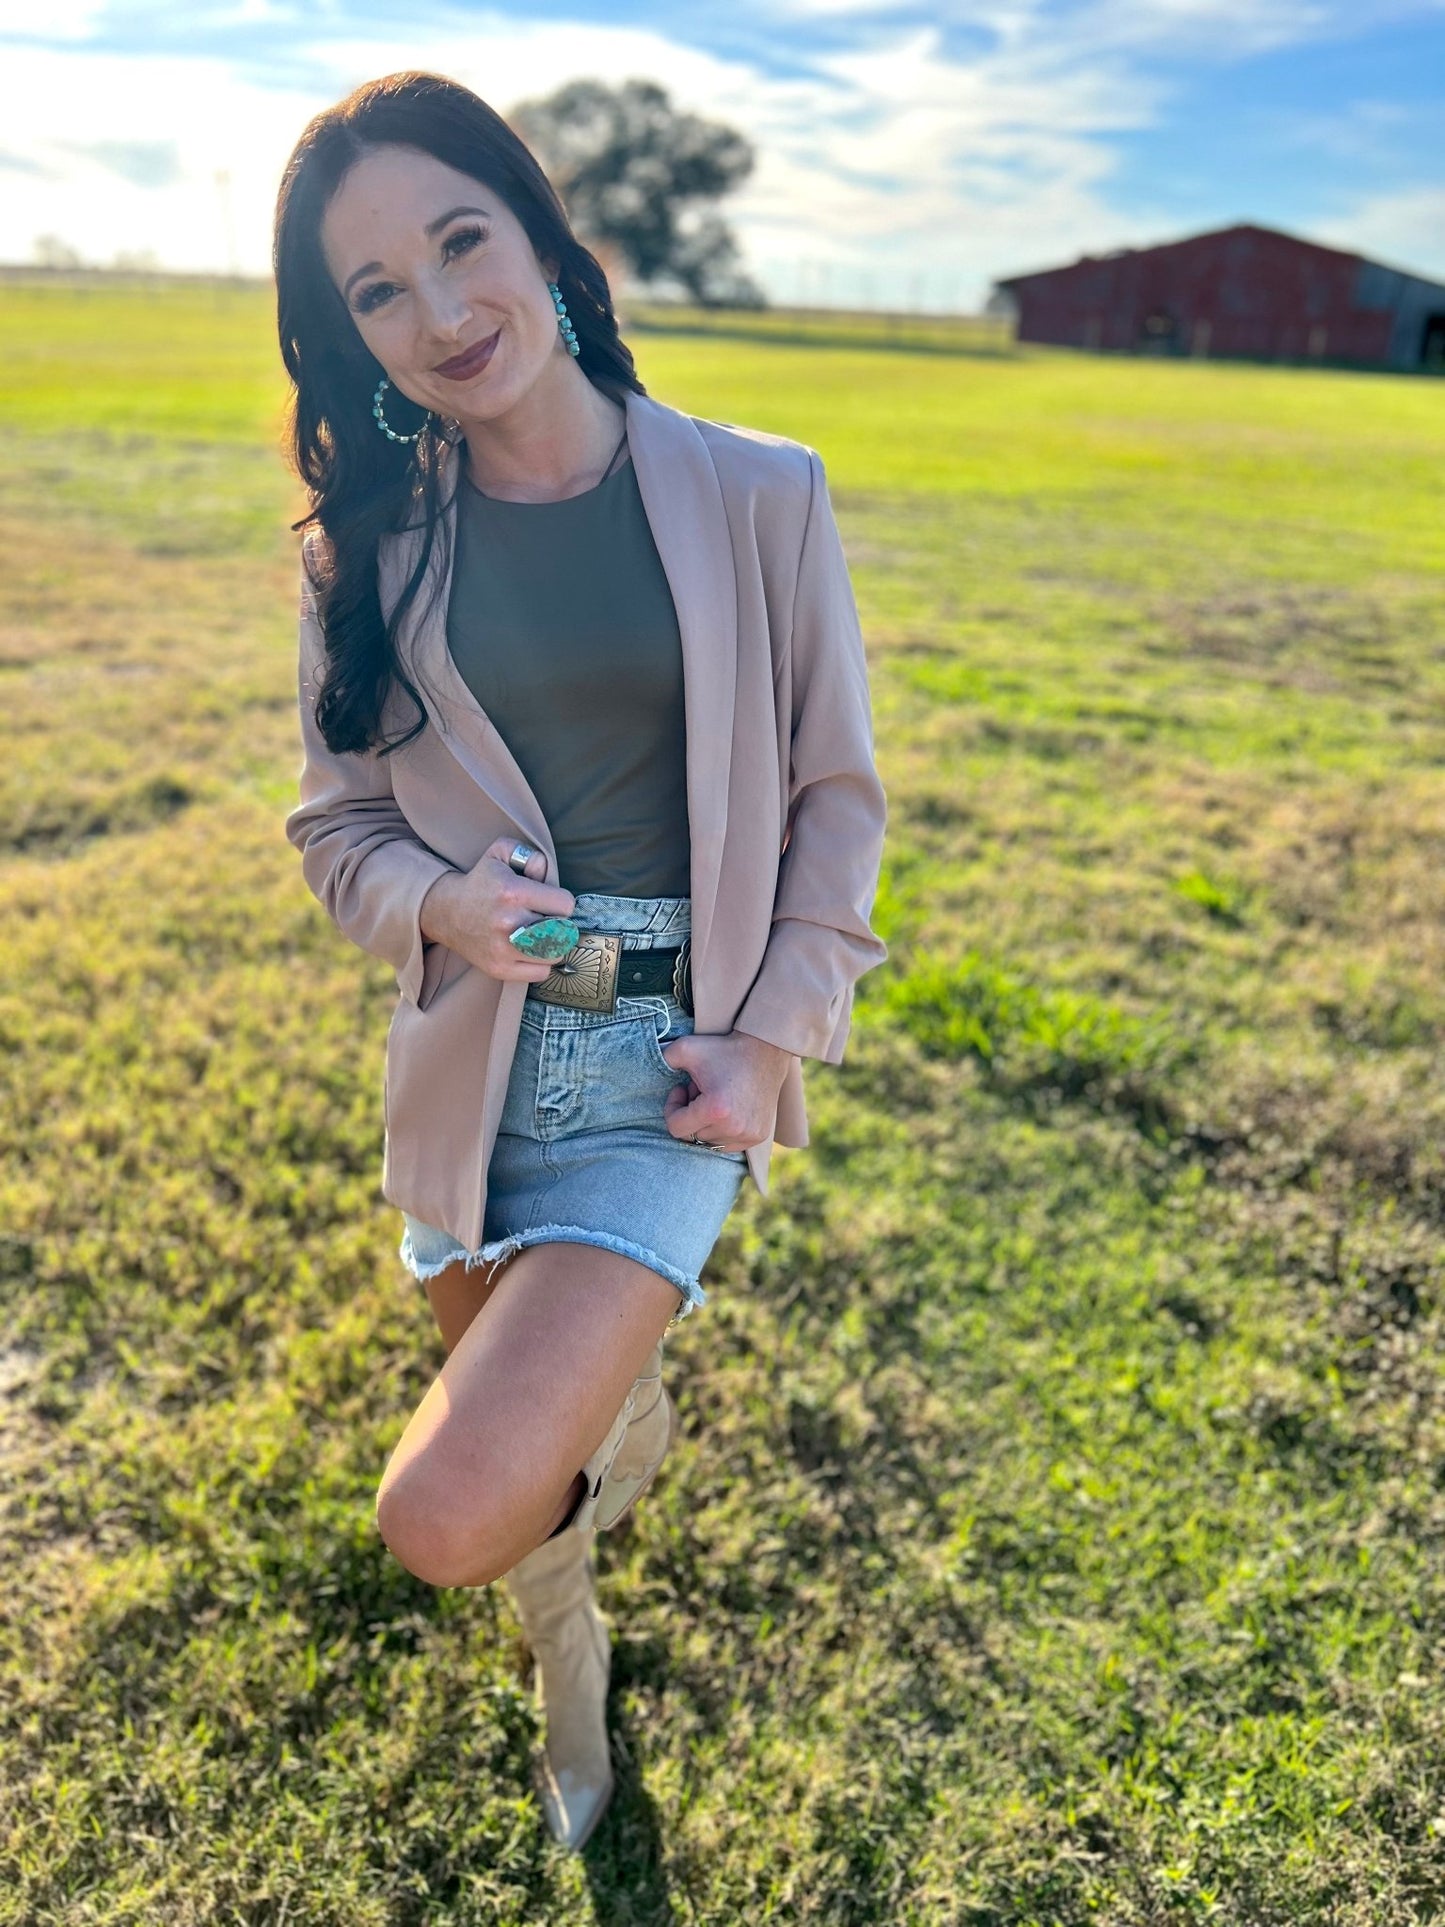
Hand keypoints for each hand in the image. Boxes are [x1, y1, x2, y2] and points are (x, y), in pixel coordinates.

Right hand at [418, 837, 575, 984]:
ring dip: (553, 945)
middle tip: (546, 919)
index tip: (550, 902)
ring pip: (555, 954)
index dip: (561, 901)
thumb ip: (530, 855)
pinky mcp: (499, 969)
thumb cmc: (481, 882)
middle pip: (563, 931)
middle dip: (559, 924)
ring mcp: (503, 949)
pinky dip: (540, 964)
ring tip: (540, 935)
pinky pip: (541, 973)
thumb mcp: (501, 853)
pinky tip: (530, 951)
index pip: (565, 905)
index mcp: (513, 892)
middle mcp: (508, 923)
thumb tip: (547, 872)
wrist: (446, 912)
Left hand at [660, 1030, 794, 1151]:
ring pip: (709, 1141)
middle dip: (691, 1113)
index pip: (676, 1129)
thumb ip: (661, 1058)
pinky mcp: (758, 1136)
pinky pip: (728, 1144)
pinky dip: (722, 1130)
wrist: (766, 1050)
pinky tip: (728, 1108)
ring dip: (706, 1122)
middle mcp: (733, 1128)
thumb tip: (639, 1069)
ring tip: (715, 1098)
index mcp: (715, 1110)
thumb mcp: (687, 1048)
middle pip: (692, 1135)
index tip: (683, 1088)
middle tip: (700, 1090)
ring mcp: (748, 1135)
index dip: (673, 1108)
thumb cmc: (724, 1049)